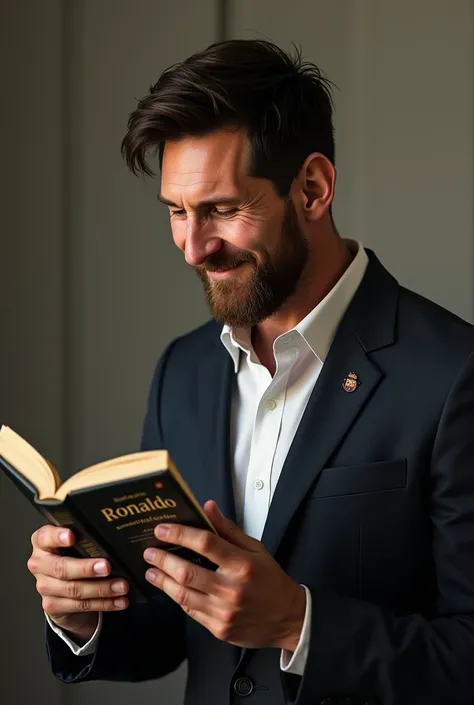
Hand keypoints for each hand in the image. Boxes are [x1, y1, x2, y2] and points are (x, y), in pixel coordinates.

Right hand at [27, 525, 129, 642]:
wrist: (62, 589)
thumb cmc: (73, 556)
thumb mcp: (76, 544)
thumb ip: (86, 539)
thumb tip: (115, 539)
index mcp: (42, 543)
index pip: (45, 536)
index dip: (57, 536)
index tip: (72, 536)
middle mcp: (40, 564)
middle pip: (61, 567)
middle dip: (87, 568)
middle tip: (107, 567)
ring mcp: (44, 586)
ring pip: (74, 589)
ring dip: (102, 589)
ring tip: (121, 586)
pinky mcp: (52, 605)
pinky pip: (81, 605)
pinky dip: (104, 603)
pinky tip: (119, 600)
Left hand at [143, 501, 305, 650]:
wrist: (288, 619)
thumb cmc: (271, 581)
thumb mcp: (256, 549)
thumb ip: (228, 530)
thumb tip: (208, 508)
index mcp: (242, 565)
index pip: (205, 544)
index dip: (180, 534)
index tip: (162, 529)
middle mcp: (231, 589)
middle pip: (187, 572)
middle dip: (163, 559)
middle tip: (149, 551)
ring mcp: (223, 612)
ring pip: (183, 594)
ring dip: (163, 580)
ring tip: (151, 570)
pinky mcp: (218, 628)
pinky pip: (190, 611)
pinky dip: (177, 597)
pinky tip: (169, 587)